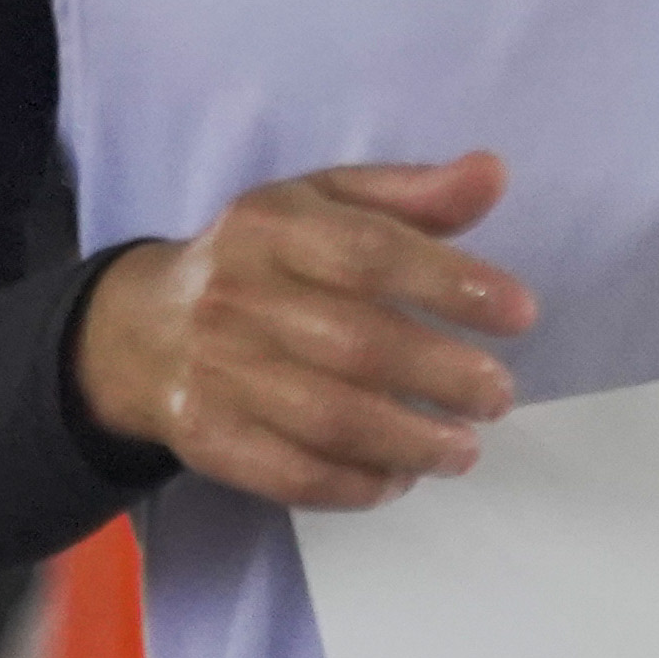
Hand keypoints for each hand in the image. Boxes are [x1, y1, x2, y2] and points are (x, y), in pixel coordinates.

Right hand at [75, 153, 536, 511]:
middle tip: (497, 394)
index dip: (451, 282)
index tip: (519, 312)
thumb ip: (411, 194)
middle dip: (443, 375)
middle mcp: (239, 296)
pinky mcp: (207, 437)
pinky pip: (290, 473)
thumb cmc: (261, 260)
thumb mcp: (324, 203)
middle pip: (356, 344)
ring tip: (463, 448)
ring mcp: (218, 371)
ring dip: (411, 441)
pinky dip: (356, 484)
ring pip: (328, 417)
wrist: (139, 328)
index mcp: (272, 225)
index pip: (369, 252)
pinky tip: (399, 479)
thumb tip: (492, 173)